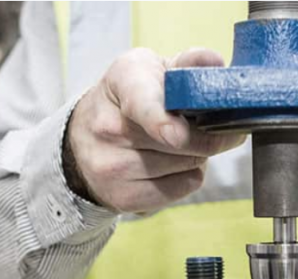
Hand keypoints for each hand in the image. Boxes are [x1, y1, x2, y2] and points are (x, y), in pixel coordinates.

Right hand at [65, 48, 243, 213]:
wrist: (84, 138)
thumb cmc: (132, 97)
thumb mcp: (153, 69)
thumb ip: (188, 64)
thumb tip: (213, 62)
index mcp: (123, 81)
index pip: (143, 104)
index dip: (162, 121)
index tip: (176, 134)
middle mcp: (110, 126)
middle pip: (185, 141)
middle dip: (206, 134)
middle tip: (201, 126)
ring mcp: (112, 166)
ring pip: (189, 166)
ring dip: (196, 156)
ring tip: (175, 145)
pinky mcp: (123, 197)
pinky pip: (182, 189)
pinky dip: (187, 178)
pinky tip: (169, 166)